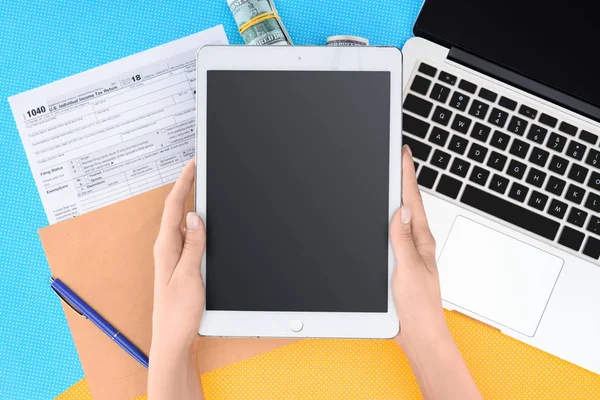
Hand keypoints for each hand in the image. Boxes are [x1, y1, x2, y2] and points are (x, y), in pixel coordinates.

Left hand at [149, 159, 204, 399]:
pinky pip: (189, 238)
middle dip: (187, 187)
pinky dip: (197, 225)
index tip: (192, 165)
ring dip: (192, 205)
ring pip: (183, 223)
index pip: (175, 207)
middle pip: (177, 211)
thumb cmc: (178, 313)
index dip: (184, 183)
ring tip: (202, 188)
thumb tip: (196, 216)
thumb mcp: (190, 275)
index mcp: (166, 247)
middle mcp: (167, 249)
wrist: (173, 340)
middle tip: (199, 169)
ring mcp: (173, 257)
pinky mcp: (181, 266)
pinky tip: (204, 224)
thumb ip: (193, 244)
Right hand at [390, 146, 482, 399]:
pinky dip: (388, 218)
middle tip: (397, 157)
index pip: (412, 200)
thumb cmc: (419, 307)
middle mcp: (416, 243)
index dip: (407, 174)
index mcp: (421, 241)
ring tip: (392, 177)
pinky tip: (383, 217)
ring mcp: (407, 252)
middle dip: (402, 178)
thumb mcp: (409, 270)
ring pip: (401, 217)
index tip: (403, 153)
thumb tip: (402, 211)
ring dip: (397, 196)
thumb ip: (404, 240)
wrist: (419, 334)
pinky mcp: (399, 262)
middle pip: (408, 204)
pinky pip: (393, 233)